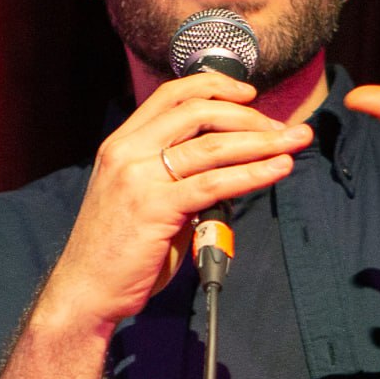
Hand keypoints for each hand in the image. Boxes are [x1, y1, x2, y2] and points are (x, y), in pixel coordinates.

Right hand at [39, 73, 311, 335]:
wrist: (83, 292)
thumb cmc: (121, 247)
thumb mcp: (143, 194)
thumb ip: (178, 171)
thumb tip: (234, 158)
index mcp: (122, 142)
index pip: (173, 94)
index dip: (216, 86)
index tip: (250, 93)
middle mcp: (128, 151)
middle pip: (200, 112)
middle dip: (250, 116)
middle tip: (283, 128)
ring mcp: (139, 177)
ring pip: (214, 146)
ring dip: (263, 142)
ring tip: (295, 141)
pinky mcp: (155, 207)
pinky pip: (215, 182)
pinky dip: (254, 172)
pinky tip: (279, 168)